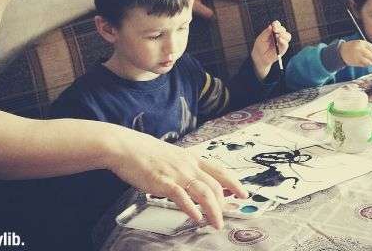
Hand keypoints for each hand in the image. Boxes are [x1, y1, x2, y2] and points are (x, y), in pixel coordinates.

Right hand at [107, 126, 247, 229]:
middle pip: (215, 185)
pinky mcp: (163, 182)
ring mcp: (177, 173)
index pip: (220, 171)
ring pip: (204, 192)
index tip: (244, 194)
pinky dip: (191, 209)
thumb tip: (197, 181)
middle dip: (224, 204)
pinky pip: (182, 197)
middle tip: (225, 217)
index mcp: (192, 158)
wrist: (127, 147)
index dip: (234, 183)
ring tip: (216, 224)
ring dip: (213, 210)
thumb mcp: (174, 157)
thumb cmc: (147, 153)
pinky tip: (196, 218)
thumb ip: (187, 168)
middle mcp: (189, 165)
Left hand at [251, 20, 291, 79]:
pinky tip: (279, 39)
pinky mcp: (283, 49)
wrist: (260, 57)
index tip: (274, 26)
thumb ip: (266, 32)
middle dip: (280, 29)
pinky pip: (286, 44)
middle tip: (275, 30)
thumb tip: (271, 26)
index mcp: (273, 31)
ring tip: (278, 36)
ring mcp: (282, 42)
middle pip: (283, 29)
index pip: (277, 25)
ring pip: (287, 36)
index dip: (277, 24)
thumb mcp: (261, 38)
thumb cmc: (260, 46)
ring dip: (283, 34)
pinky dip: (283, 41)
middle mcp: (279, 35)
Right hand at [339, 40, 371, 66]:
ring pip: (367, 61)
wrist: (342, 51)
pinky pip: (363, 64)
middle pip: (370, 55)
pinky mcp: (354, 61)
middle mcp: (359, 49)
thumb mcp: (360, 44)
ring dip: (370, 63)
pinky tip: (363, 63)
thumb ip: (368, 48)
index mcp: (361, 43)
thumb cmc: (353, 47)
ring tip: (369, 63)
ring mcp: (357, 55)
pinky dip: (365, 65)